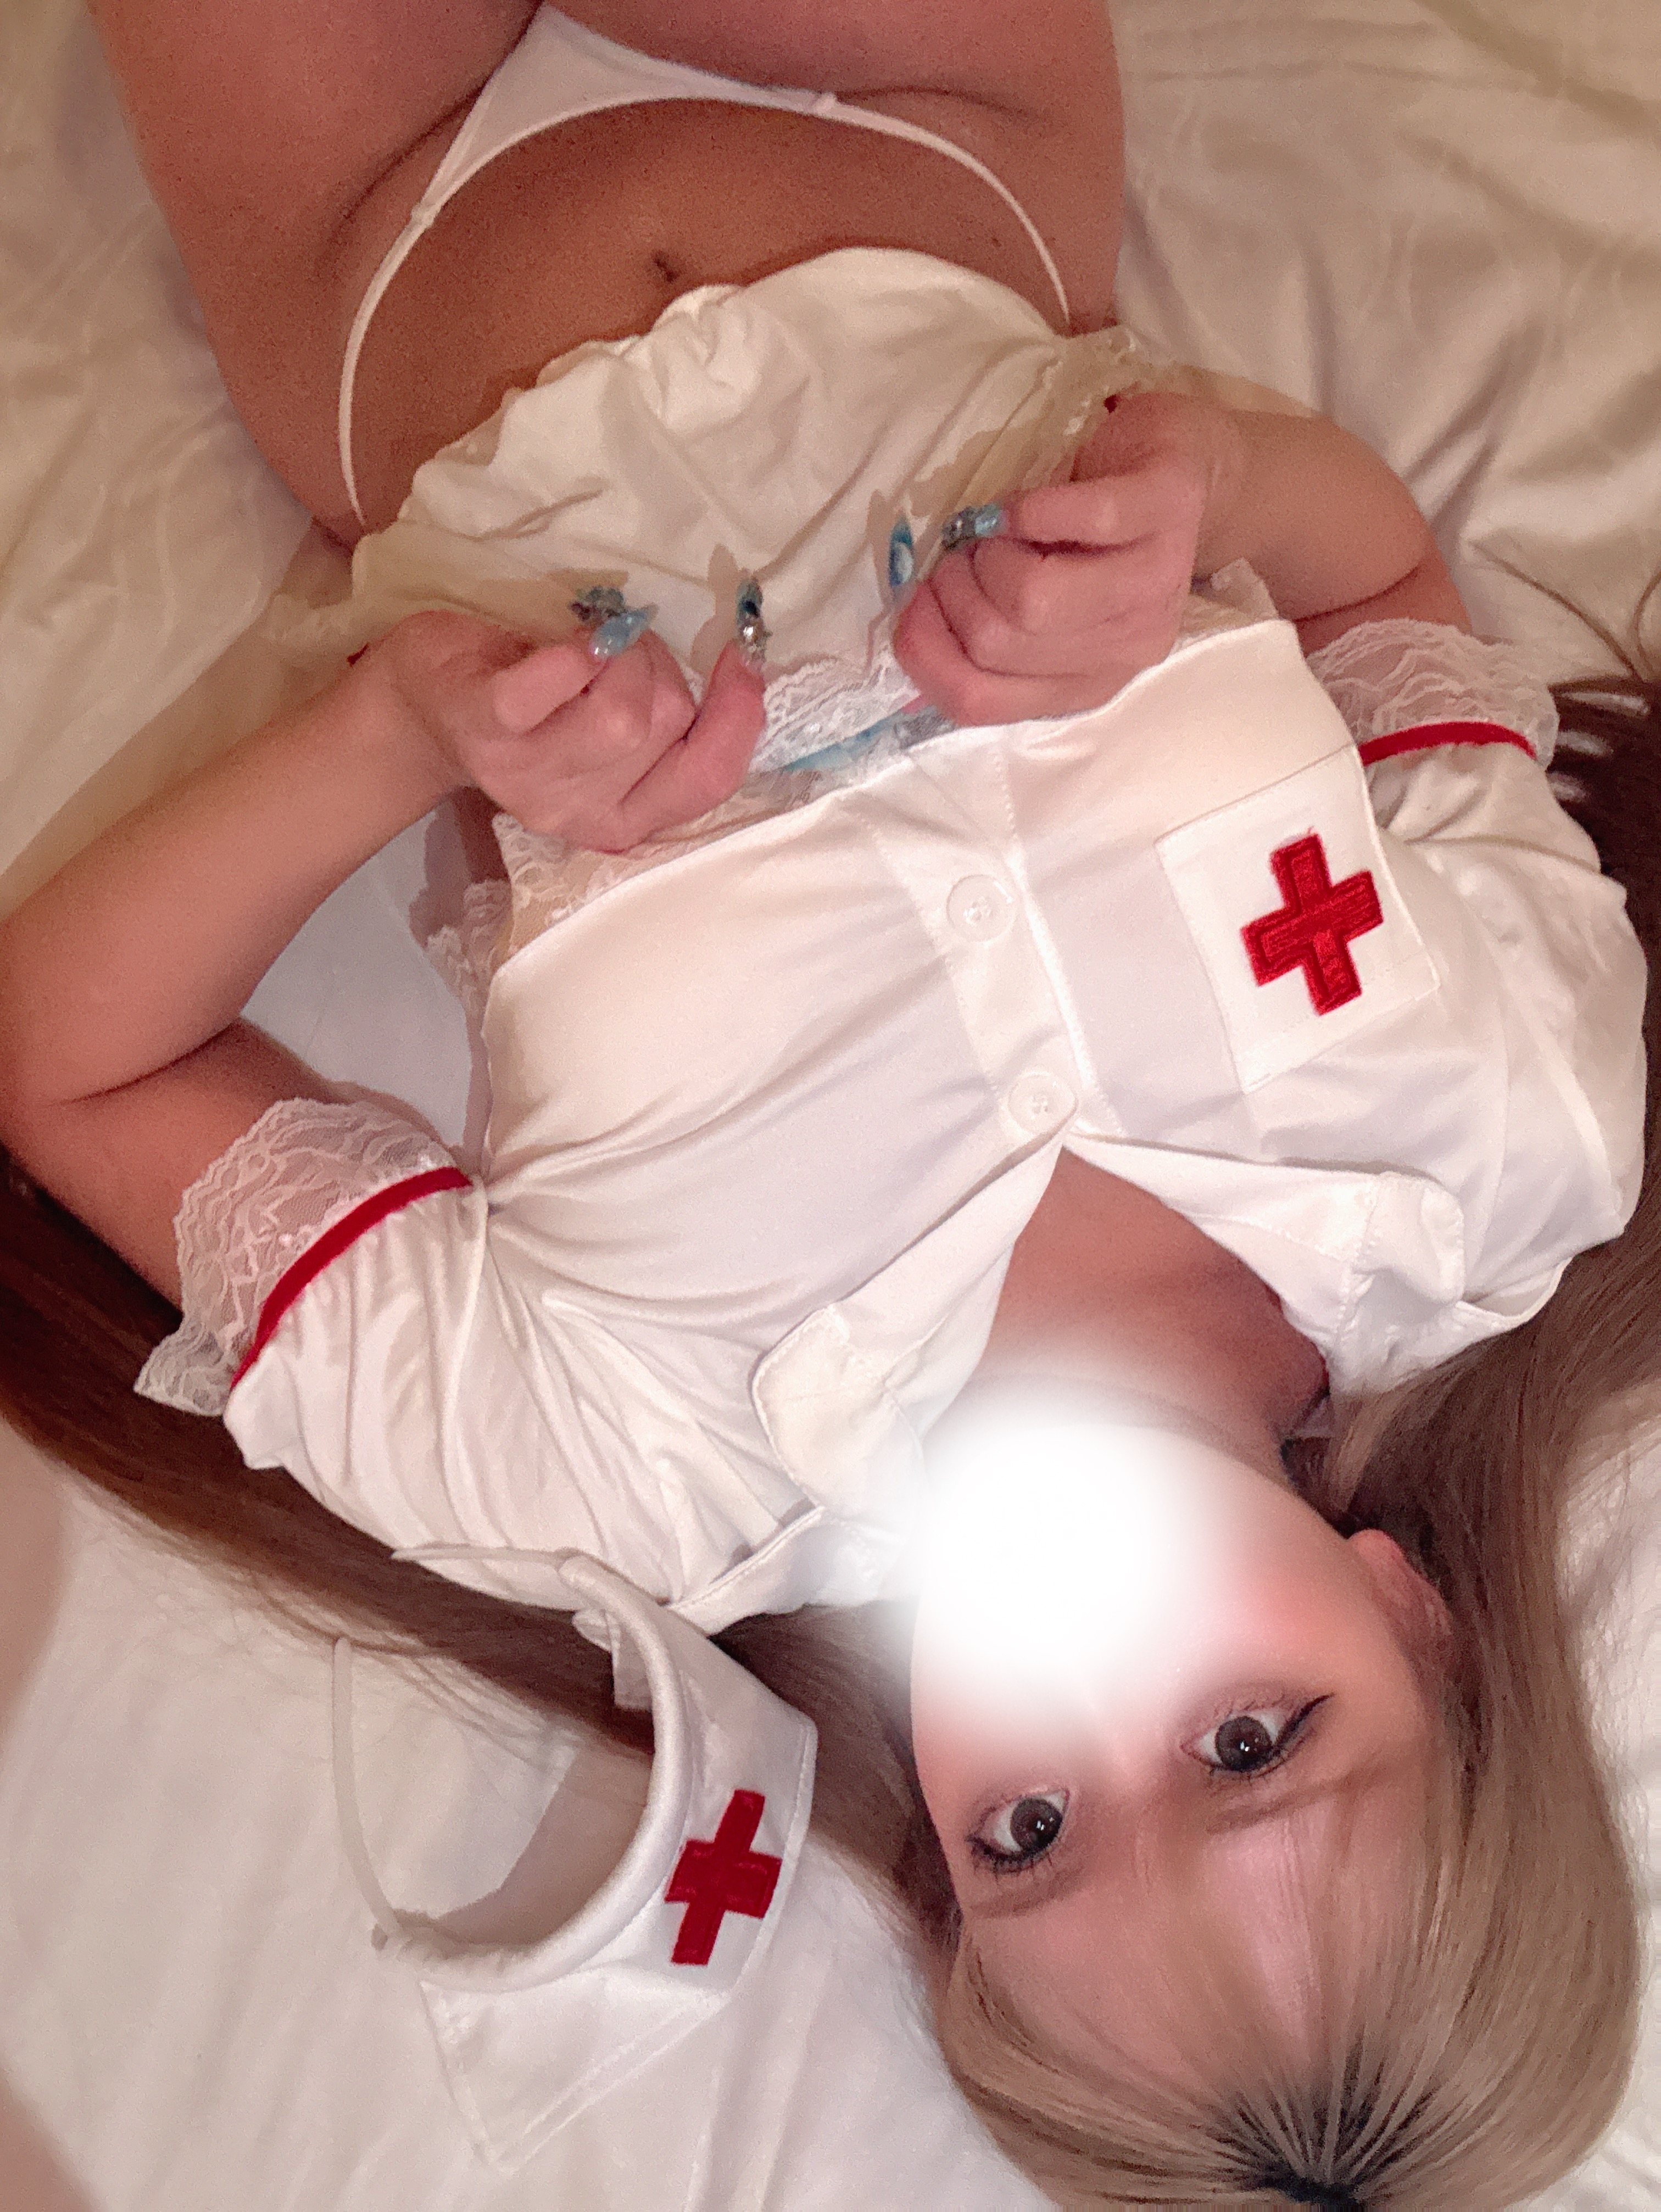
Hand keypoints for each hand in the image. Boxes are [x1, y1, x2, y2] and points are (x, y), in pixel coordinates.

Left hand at [366, 609, 765, 851]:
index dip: (739, 716)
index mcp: (621, 816)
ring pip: (623, 714)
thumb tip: (739, 666)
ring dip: (621, 652)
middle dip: (659, 667)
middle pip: (668, 727)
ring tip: (592, 642)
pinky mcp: (486, 729)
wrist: (422, 706)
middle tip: (620, 648)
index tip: (742, 657)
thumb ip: (667, 721)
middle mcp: (579, 813)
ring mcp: (531, 779)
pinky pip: (551, 688)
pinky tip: (572, 640)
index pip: (708, 779)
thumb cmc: (530, 706)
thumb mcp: (608, 729)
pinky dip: (573, 655)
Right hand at [893, 390, 1241, 724]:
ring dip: (988, 554)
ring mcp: (1152, 583)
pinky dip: (1027, 508)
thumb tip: (913, 634)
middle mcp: (1124, 650)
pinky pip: (1078, 519)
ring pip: (1030, 599)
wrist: (1194, 471)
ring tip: (996, 533)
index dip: (925, 651)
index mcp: (1084, 683)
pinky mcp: (1164, 508)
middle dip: (954, 590)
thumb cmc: (1099, 540)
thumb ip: (993, 631)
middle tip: (966, 555)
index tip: (918, 603)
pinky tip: (1022, 506)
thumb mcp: (1046, 601)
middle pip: (994, 645)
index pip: (977, 701)